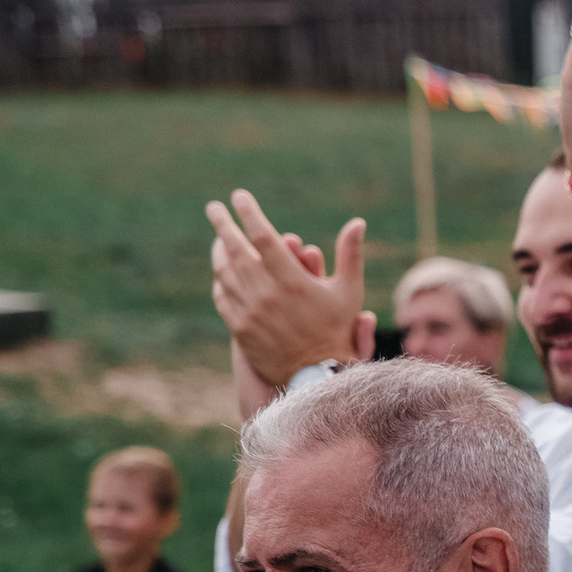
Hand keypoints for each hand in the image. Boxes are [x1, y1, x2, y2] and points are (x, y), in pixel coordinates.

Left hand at [208, 189, 366, 388]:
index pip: (262, 236)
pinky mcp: (239, 327)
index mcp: (292, 281)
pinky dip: (220, 279)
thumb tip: (357, 223)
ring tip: (218, 238)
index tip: (239, 196)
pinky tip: (222, 271)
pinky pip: (223, 295)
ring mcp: (249, 311)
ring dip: (219, 250)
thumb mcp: (349, 291)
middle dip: (222, 224)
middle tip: (214, 207)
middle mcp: (266, 293)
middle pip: (234, 249)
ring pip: (224, 271)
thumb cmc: (337, 329)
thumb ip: (350, 254)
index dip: (249, 213)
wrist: (317, 374)